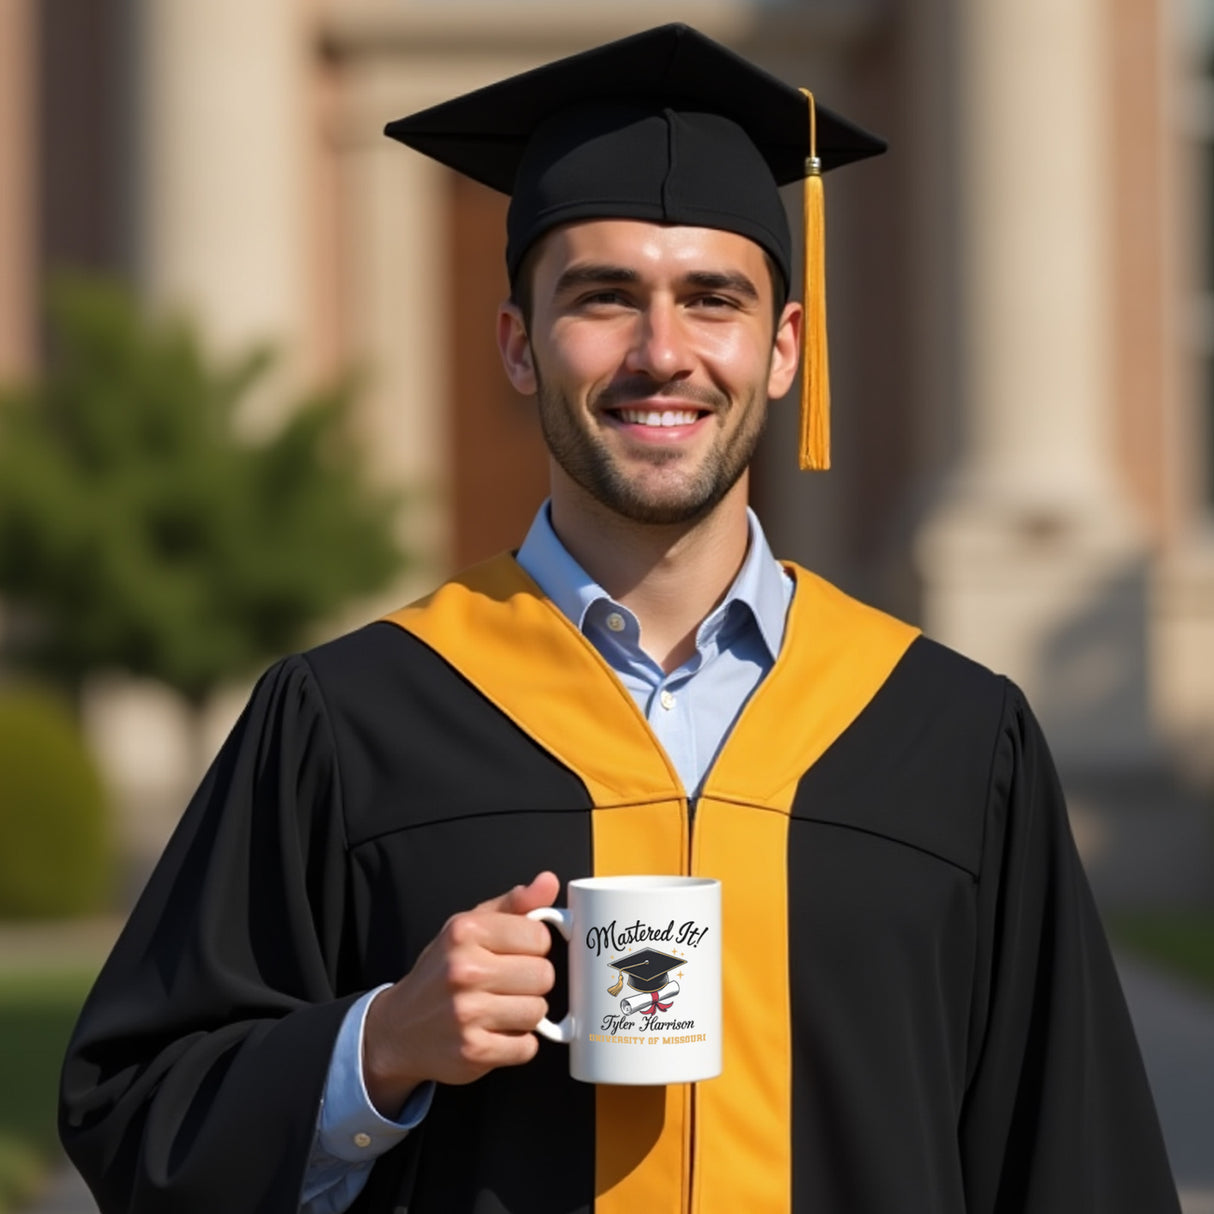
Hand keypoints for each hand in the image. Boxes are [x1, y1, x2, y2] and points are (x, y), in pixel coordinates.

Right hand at [362, 871, 559, 1116]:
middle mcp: (464, 970)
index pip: (539, 936)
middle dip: (532, 981)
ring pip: (538, 1011)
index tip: (518, 953)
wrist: (398, 1028)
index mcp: (465, 932)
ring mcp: (467, 1014)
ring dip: (526, 1013)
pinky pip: (527, 1047)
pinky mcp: (473, 1052)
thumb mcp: (470, 927)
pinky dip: (518, 1043)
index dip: (534, 947)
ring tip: (501, 1008)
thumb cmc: (442, 971)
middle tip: (509, 983)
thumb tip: (549, 881)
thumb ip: (514, 904)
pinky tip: (496, 1032)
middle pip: (544, 975)